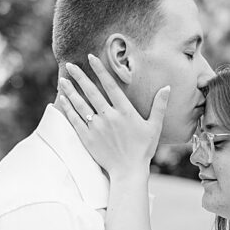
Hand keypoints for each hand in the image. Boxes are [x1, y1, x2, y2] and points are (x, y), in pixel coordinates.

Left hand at [56, 54, 168, 176]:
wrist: (128, 171)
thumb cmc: (144, 149)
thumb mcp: (155, 126)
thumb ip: (159, 106)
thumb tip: (166, 88)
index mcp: (125, 112)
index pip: (110, 86)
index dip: (100, 71)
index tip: (91, 58)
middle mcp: (109, 117)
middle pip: (91, 92)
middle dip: (80, 77)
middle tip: (70, 65)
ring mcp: (96, 127)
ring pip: (80, 104)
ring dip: (70, 90)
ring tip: (62, 79)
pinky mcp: (87, 137)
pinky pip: (75, 119)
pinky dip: (68, 108)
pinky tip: (62, 99)